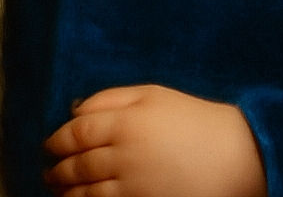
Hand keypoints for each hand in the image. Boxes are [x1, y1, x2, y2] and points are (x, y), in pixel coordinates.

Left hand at [43, 84, 266, 196]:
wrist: (233, 156)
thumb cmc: (193, 119)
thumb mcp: (154, 94)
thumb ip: (113, 97)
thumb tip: (76, 108)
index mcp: (127, 121)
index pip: (78, 131)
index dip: (57, 139)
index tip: (48, 144)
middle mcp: (124, 154)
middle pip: (78, 163)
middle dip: (57, 169)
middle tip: (48, 171)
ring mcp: (132, 186)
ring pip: (85, 192)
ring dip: (65, 192)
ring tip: (57, 190)